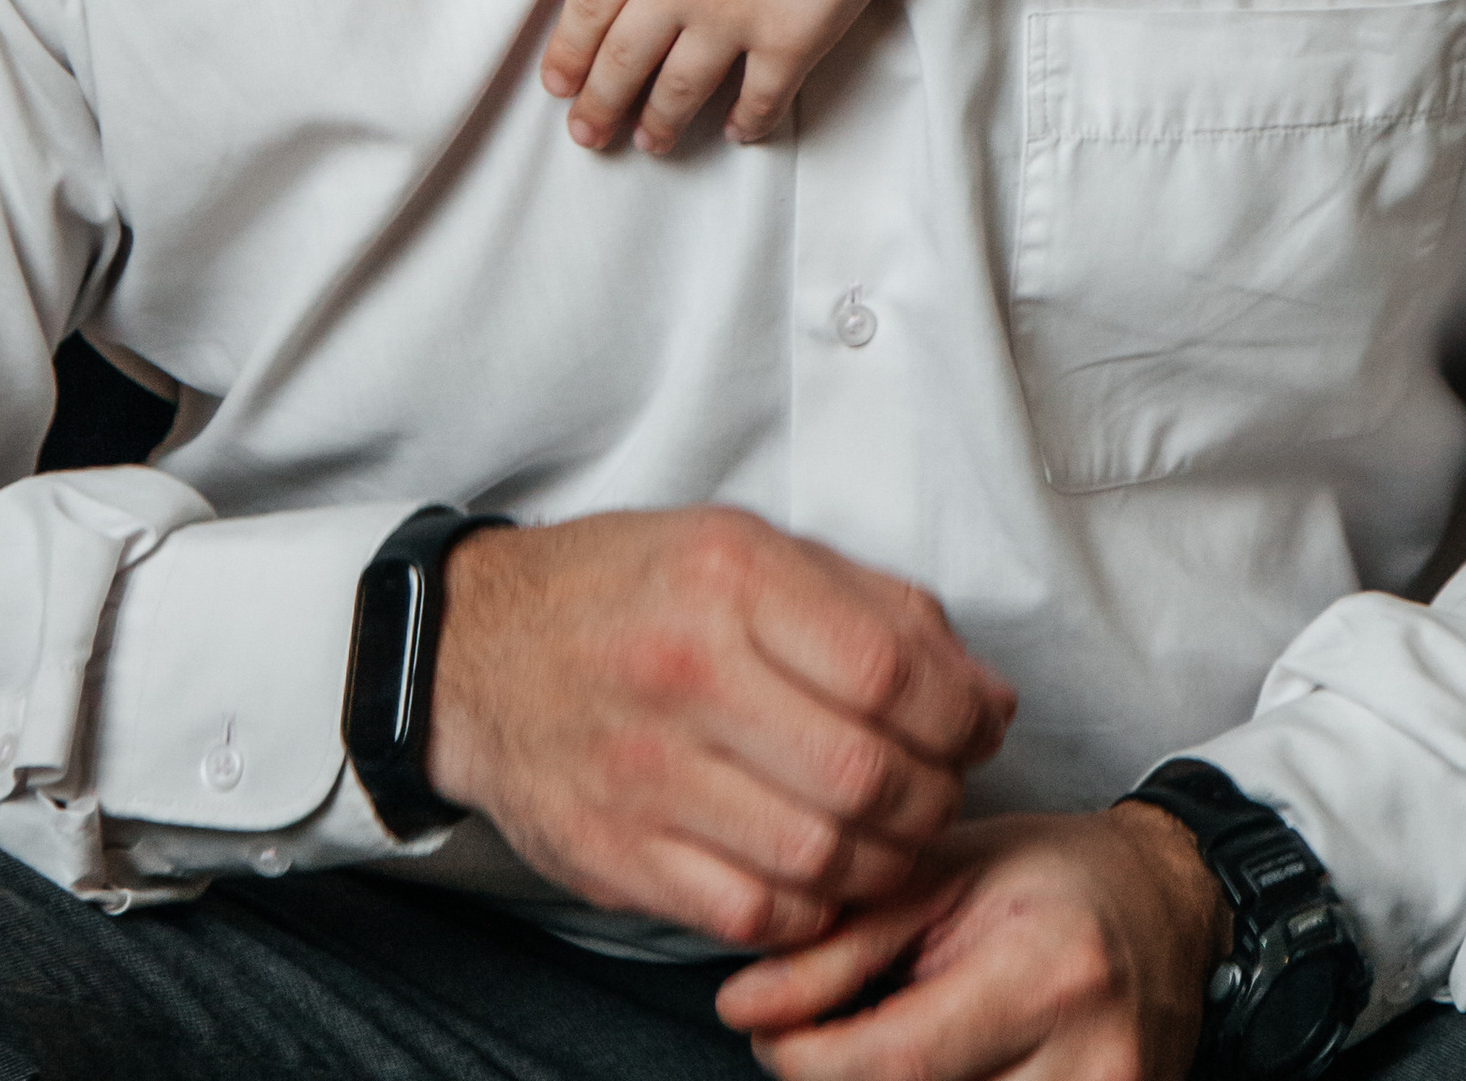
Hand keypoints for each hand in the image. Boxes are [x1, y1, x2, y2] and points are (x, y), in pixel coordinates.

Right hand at [425, 508, 1014, 946]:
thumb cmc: (633, 592)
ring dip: (882, 862)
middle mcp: (686, 675)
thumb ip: (878, 613)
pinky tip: (818, 873)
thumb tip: (987, 699)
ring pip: (818, 859)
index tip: (976, 729)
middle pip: (864, 775)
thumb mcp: (750, 550)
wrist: (478, 651)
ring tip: (888, 834)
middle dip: (932, 796)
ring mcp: (645, 775)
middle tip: (937, 788)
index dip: (958, 716)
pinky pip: (752, 916)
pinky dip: (810, 909)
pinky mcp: (617, 856)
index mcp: (731, 579)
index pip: (889, 670)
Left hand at [543, 0, 1080, 154]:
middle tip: (589, 134)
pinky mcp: (788, 41)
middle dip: (598, 107)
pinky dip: (745, 124)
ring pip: (678, 92)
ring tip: (652, 142)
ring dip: (659, 126)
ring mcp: (731, 16)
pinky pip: (758, 101)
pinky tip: (737, 131)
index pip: (586, 8)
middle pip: (621, 61)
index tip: (558, 84)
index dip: (567, 54)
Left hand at [716, 806, 1228, 1080]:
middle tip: (832, 1039)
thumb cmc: (1049, 878)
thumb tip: (740, 1008)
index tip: (770, 1033)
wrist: (1169, 906)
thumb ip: (840, 948)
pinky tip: (949, 1068)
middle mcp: (1089, 1060)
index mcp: (1045, 973)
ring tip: (906, 1039)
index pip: (896, 1060)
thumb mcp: (940, 879)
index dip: (810, 1060)